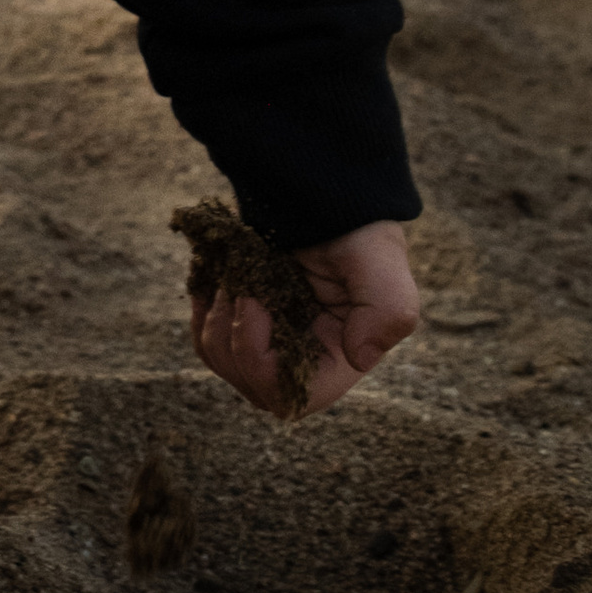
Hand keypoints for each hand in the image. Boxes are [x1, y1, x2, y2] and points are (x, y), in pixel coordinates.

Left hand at [190, 217, 420, 417]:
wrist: (322, 197)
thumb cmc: (358, 234)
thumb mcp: (382, 267)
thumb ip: (387, 312)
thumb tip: (360, 357)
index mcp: (336, 363)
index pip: (285, 395)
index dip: (257, 357)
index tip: (254, 300)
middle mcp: (302, 363)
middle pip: (247, 382)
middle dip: (230, 331)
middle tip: (241, 281)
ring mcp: (271, 346)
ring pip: (221, 361)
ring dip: (215, 315)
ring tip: (235, 274)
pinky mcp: (244, 325)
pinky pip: (206, 337)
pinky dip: (204, 307)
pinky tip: (217, 278)